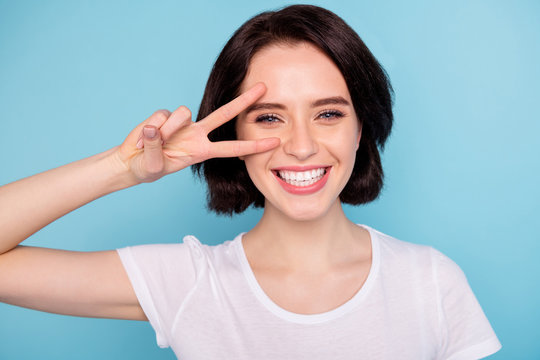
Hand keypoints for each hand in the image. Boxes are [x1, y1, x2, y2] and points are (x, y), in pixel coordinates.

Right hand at [115, 83, 278, 183]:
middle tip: (264, 87)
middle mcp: (196, 134)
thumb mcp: (154, 166)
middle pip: (225, 113)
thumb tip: (154, 128)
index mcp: (201, 151)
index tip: (275, 142)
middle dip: (244, 101)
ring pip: (182, 113)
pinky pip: (161, 116)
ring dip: (166, 130)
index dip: (253, 146)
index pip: (232, 148)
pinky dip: (150, 129)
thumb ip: (154, 148)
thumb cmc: (147, 168)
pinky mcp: (164, 116)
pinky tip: (143, 139)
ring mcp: (181, 124)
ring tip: (151, 145)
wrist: (130, 163)